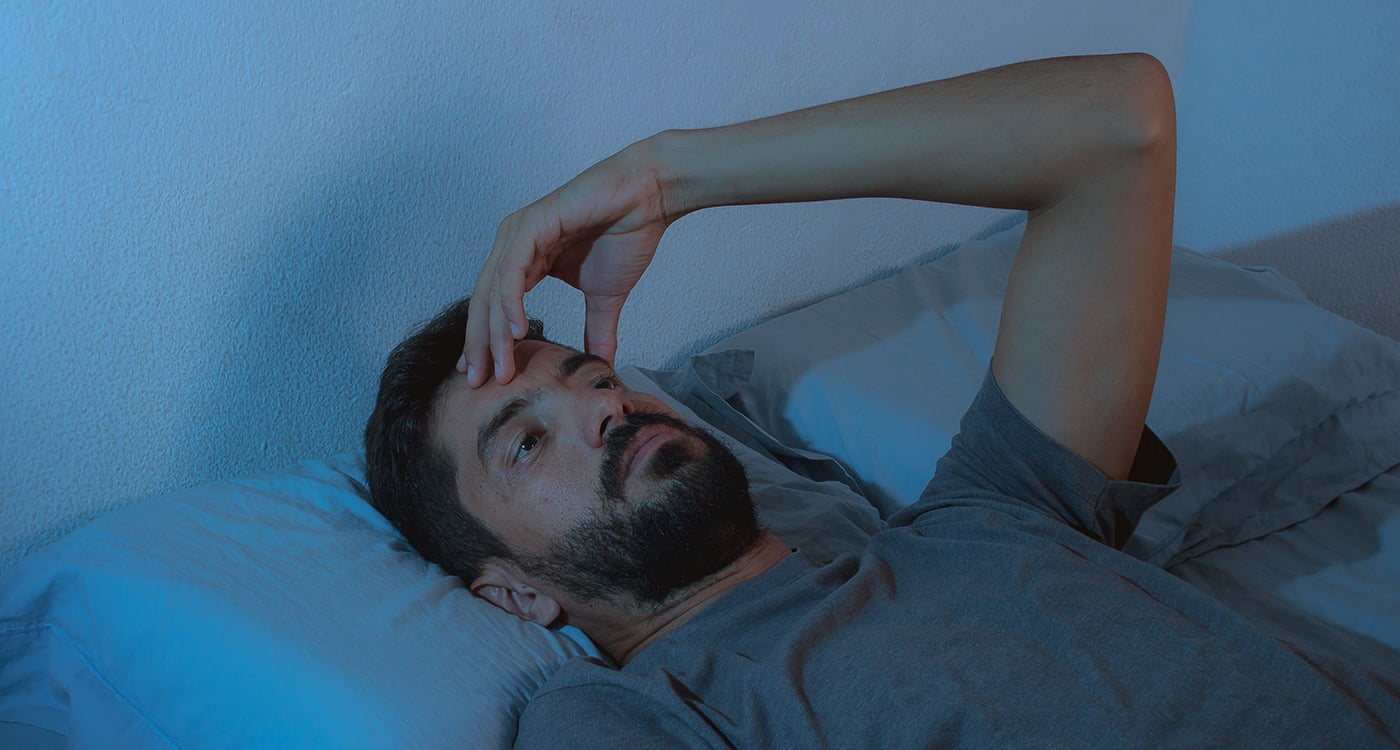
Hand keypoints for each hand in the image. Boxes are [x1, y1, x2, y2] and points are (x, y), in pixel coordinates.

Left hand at [459, 137, 676, 386]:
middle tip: (477, 383)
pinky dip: (511, 302)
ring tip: (500, 367)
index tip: (484, 378)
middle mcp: (514, 246)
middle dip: (480, 345)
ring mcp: (520, 234)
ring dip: (494, 333)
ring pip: (494, 291)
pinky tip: (517, 331)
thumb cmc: (626, 235)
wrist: (649, 198)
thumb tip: (602, 365)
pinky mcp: (533, 225)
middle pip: (484, 303)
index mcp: (523, 260)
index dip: (487, 344)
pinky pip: (512, 271)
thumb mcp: (605, 296)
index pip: (494, 308)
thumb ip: (597, 330)